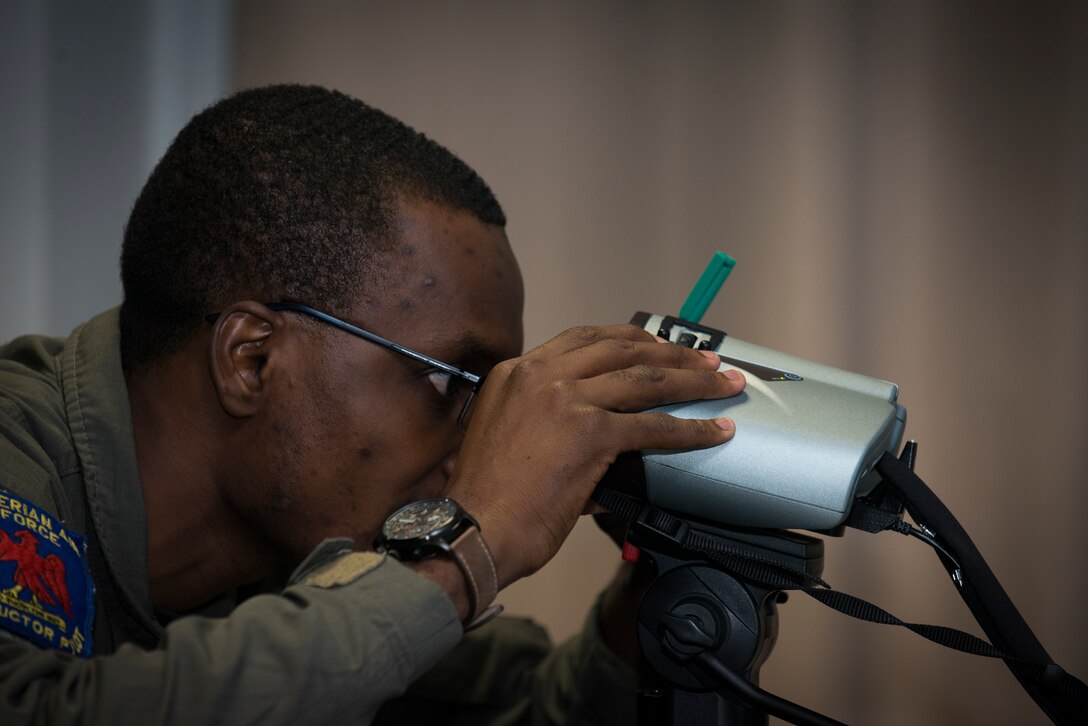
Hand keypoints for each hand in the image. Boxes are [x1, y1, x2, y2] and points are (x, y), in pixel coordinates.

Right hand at [445, 324, 744, 588]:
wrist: (472, 530)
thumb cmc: (488, 498)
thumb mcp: (508, 435)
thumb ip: (550, 421)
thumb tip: (601, 440)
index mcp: (517, 371)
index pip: (586, 338)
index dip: (632, 339)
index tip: (660, 345)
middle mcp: (540, 374)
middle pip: (623, 349)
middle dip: (673, 352)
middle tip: (707, 360)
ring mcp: (565, 398)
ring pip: (646, 379)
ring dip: (694, 381)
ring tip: (725, 385)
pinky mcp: (589, 431)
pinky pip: (653, 425)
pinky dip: (692, 429)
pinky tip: (716, 432)